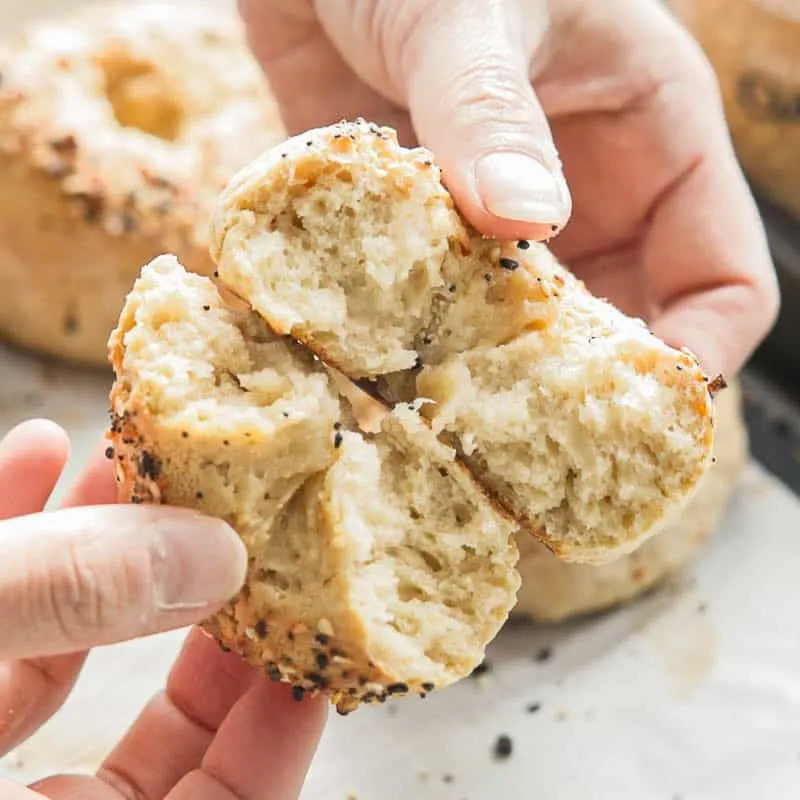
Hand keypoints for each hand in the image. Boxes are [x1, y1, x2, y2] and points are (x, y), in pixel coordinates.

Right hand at [0, 420, 325, 798]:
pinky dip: (21, 543)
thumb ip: (65, 597)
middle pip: (159, 739)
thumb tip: (213, 553)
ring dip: (108, 549)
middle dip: (199, 609)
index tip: (317, 626)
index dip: (283, 727)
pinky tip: (39, 455)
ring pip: (74, 663)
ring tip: (140, 465)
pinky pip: (1, 630)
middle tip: (241, 530)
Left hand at [239, 0, 778, 377]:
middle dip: (582, 390)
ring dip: (493, 378)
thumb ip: (492, 111)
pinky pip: (437, 310)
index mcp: (650, 139)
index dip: (692, 359)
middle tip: (529, 449)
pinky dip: (416, 347)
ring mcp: (498, 220)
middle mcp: (584, 193)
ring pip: (525, 331)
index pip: (722, 280)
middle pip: (621, 327)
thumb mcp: (472, 7)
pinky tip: (381, 379)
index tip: (630, 416)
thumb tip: (526, 221)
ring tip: (452, 430)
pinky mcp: (421, 233)